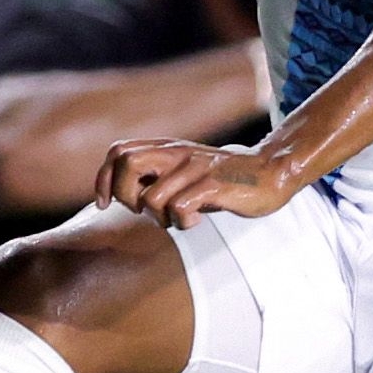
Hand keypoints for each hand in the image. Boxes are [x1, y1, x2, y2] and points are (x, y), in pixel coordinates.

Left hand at [96, 138, 299, 228]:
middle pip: (127, 163)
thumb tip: (119, 195)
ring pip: (151, 197)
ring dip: (158, 217)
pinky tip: (196, 222)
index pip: (118, 151)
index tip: (103, 204)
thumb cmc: (223, 181)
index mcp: (166, 149)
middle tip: (143, 212)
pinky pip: (180, 208)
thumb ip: (156, 177)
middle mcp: (176, 153)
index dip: (103, 178)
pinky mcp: (213, 185)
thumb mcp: (184, 174)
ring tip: (178, 219)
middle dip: (125, 196)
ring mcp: (195, 168)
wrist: (269, 173)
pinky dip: (182, 223)